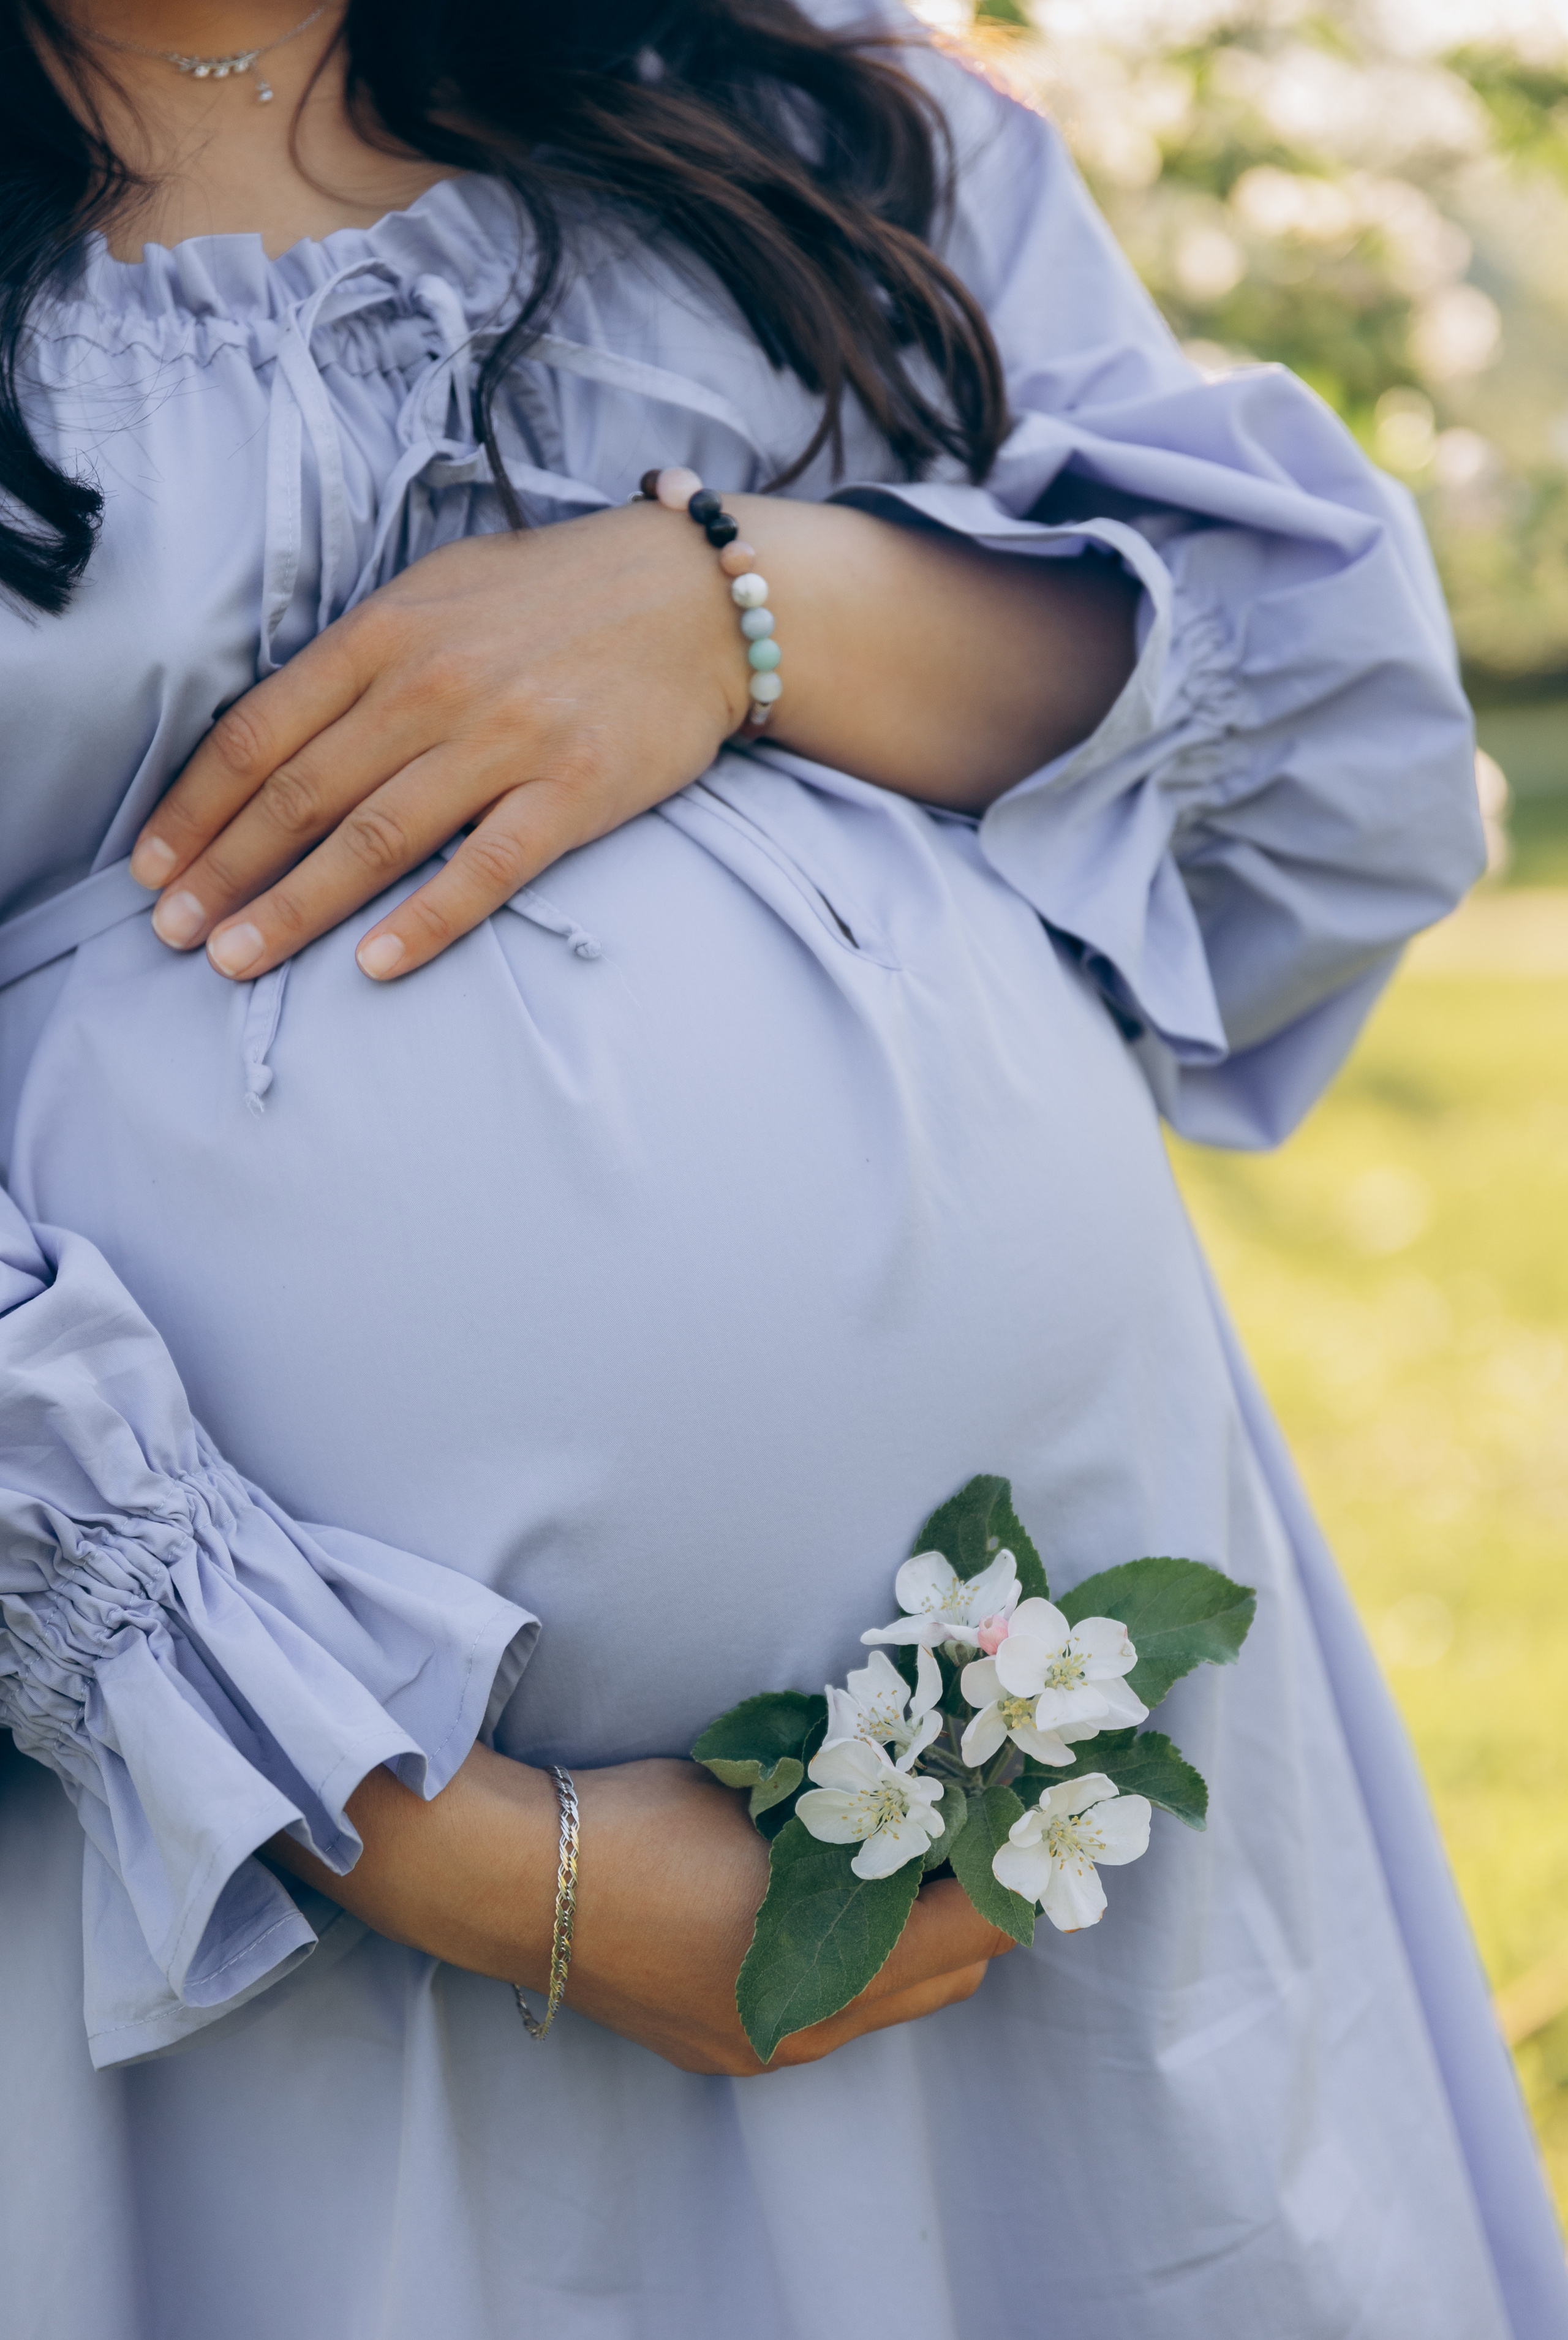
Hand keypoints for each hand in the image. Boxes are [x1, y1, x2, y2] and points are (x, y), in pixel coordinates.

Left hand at [131, 495, 1136, 984]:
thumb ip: (362, 660)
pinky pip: (486, 867)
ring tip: (236, 961)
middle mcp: (435, 683)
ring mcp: (507, 737)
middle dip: (226, 870)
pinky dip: (425, 919)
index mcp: (388, 631)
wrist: (705, 597)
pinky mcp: (576, 789)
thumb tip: (276, 737)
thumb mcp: (442, 594)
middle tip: (173, 935)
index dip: (198, 806)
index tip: (154, 866)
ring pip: (375, 836)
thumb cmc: (562, 599)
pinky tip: (372, 965)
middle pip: (302, 793)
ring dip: (296, 906)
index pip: (262, 731)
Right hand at [565, 1758, 1013, 2074]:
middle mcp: (806, 2031)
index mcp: (824, 1972)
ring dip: (917, 1943)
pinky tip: (834, 1903)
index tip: (1023, 1823)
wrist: (516, 1881)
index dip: (1008, 1877)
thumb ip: (851, 1813)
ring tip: (913, 1864)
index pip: (970, 1934)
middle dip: (976, 1913)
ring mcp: (761, 2050)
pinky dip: (855, 1964)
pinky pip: (828, 2013)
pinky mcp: (722, 2048)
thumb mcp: (767, 1798)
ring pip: (888, 2004)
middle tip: (978, 1837)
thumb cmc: (643, 1821)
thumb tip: (924, 1792)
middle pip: (946, 1981)